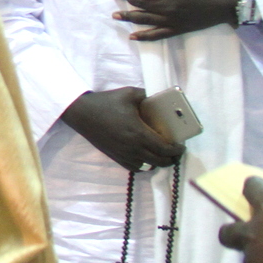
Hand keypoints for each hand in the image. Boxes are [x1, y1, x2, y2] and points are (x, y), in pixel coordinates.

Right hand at [61, 87, 182, 171]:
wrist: (82, 113)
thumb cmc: (105, 103)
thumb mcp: (129, 93)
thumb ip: (146, 95)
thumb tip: (158, 98)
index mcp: (139, 133)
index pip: (165, 149)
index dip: (177, 150)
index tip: (181, 146)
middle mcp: (133, 148)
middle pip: (160, 161)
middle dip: (172, 158)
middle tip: (176, 152)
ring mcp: (124, 154)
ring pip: (148, 167)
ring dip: (159, 163)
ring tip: (162, 155)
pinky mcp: (116, 157)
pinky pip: (135, 168)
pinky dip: (144, 166)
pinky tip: (146, 158)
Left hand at [113, 0, 243, 39]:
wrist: (230, 2)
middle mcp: (171, 6)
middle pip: (142, 3)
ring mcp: (174, 19)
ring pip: (146, 19)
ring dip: (129, 17)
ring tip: (115, 15)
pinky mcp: (179, 29)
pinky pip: (159, 34)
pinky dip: (145, 36)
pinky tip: (133, 37)